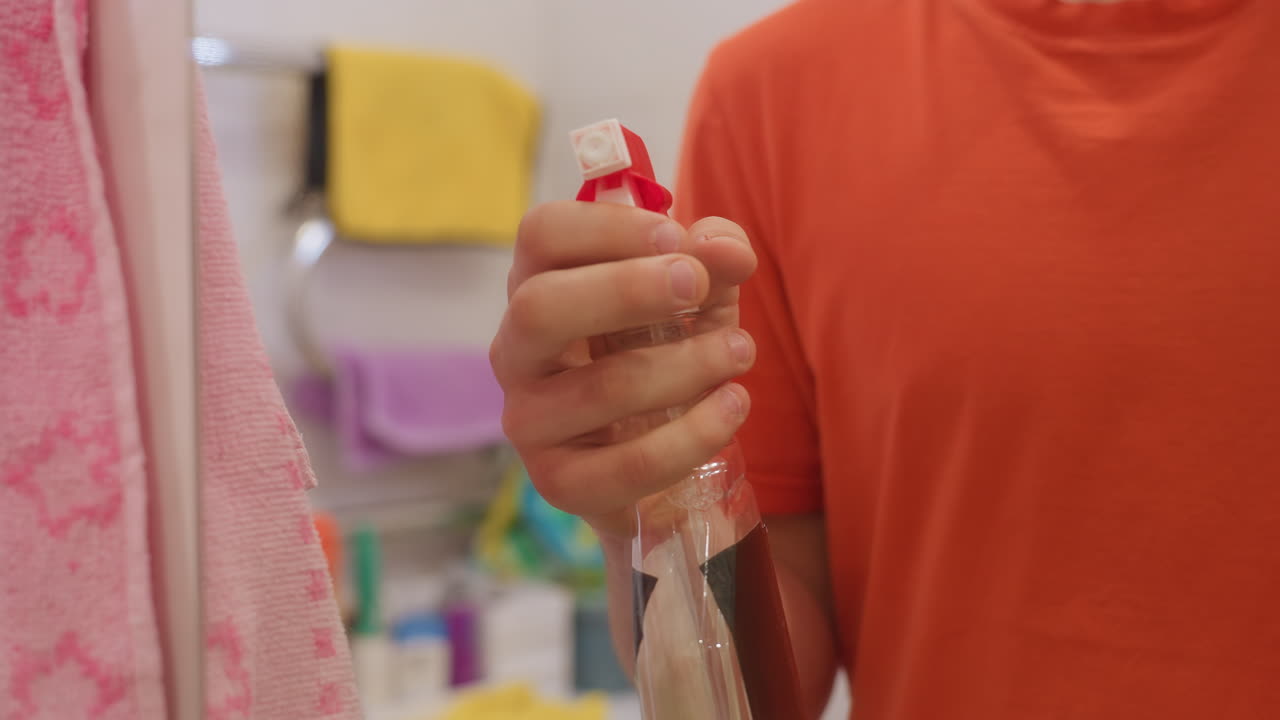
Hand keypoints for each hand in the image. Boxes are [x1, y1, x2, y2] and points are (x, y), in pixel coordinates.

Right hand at [490, 200, 757, 538]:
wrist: (659, 458)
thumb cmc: (664, 352)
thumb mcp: (697, 295)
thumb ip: (714, 259)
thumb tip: (727, 251)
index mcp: (537, 284)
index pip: (541, 235)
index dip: (608, 228)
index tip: (676, 238)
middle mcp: (517, 350)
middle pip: (540, 307)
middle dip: (627, 290)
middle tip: (697, 285)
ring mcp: (529, 419)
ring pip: (600, 387)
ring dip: (686, 364)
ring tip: (740, 352)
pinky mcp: (558, 482)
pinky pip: (626, 464)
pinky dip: (692, 436)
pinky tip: (732, 407)